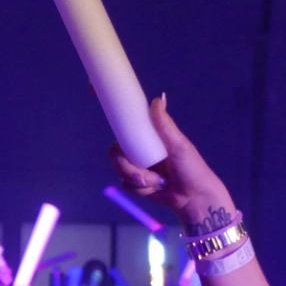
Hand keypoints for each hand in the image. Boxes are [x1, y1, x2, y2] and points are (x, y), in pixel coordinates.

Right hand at [109, 96, 234, 228]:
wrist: (194, 198)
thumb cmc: (192, 168)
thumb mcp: (179, 145)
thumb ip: (165, 125)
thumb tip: (158, 98)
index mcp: (149, 136)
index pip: (125, 121)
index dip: (111, 111)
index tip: (91, 88)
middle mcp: (140, 149)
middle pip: (115, 151)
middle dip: (126, 166)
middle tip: (145, 175)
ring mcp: (137, 165)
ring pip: (119, 168)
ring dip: (138, 178)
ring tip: (158, 181)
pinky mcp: (136, 183)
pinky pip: (126, 184)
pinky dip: (141, 189)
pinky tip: (156, 188)